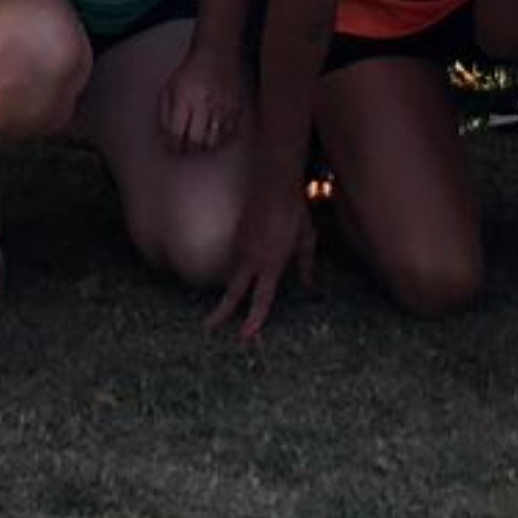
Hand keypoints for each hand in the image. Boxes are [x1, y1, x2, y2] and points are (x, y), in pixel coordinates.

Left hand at [159, 36, 243, 153]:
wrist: (217, 53)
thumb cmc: (190, 72)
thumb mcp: (169, 89)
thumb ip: (164, 116)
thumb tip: (165, 141)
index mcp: (185, 98)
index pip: (176, 133)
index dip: (173, 146)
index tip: (172, 147)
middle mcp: (204, 103)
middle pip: (196, 141)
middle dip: (188, 149)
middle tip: (185, 148)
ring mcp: (223, 107)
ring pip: (213, 142)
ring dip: (204, 147)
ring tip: (199, 141)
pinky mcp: (236, 108)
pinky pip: (228, 135)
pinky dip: (220, 139)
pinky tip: (213, 134)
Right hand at [208, 176, 315, 343]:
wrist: (272, 181)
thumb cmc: (294, 210)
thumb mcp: (307, 239)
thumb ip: (306, 264)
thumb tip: (309, 285)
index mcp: (271, 264)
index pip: (261, 299)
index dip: (253, 320)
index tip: (245, 336)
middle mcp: (251, 259)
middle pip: (233, 292)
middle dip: (221, 313)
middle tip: (208, 328)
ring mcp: (240, 246)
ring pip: (236, 273)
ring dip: (235, 286)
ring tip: (240, 289)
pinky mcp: (236, 235)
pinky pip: (237, 256)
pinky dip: (242, 265)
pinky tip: (252, 258)